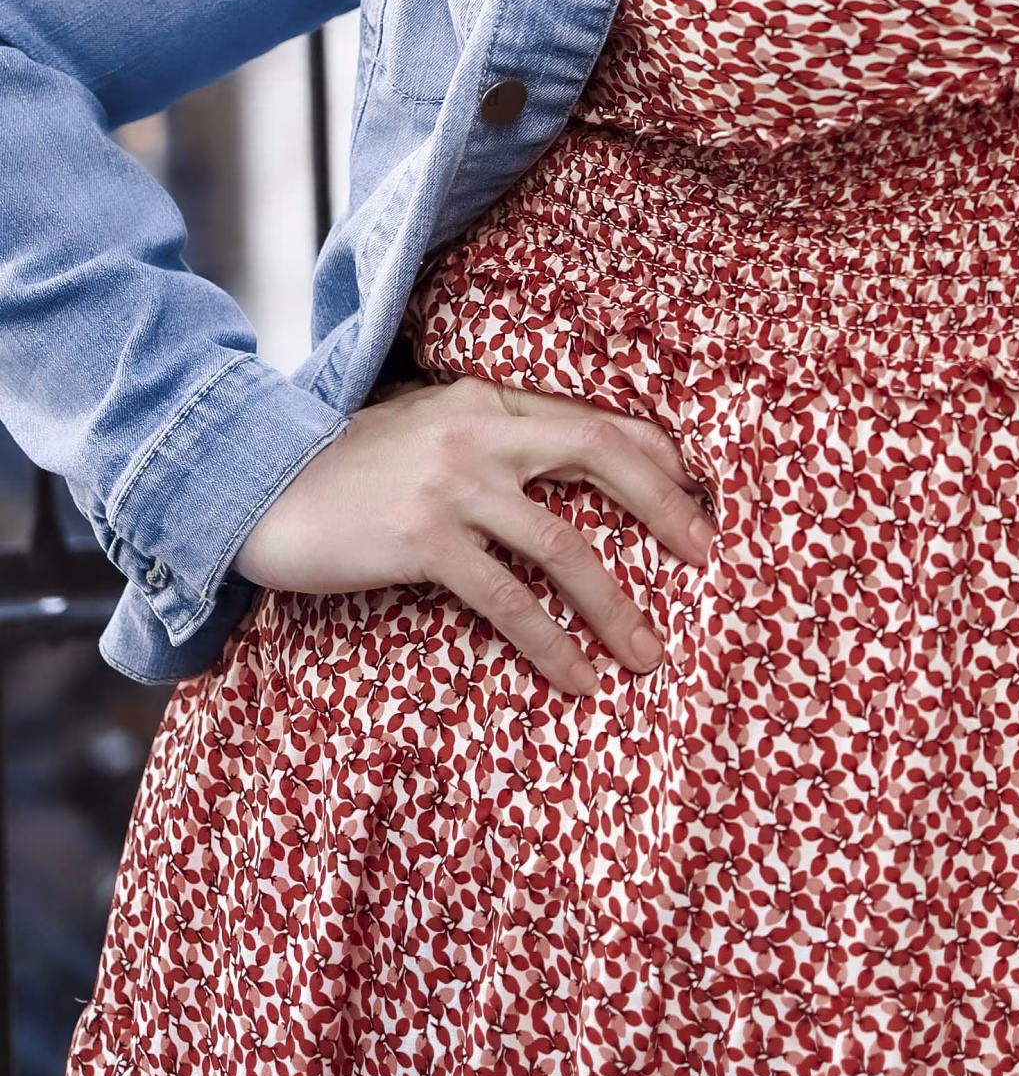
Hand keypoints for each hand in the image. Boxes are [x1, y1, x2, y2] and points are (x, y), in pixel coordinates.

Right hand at [236, 376, 713, 695]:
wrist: (253, 487)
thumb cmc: (342, 468)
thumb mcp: (421, 428)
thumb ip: (485, 438)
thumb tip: (556, 476)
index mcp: (484, 397)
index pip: (593, 417)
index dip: (654, 455)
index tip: (697, 493)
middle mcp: (479, 429)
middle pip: (601, 453)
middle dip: (666, 506)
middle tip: (709, 554)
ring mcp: (453, 484)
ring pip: (566, 543)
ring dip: (617, 604)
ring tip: (650, 653)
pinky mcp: (423, 540)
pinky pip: (509, 600)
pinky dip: (552, 643)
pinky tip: (579, 678)